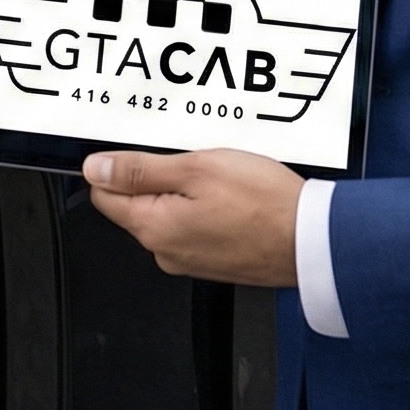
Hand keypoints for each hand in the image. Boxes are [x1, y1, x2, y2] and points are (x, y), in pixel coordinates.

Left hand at [85, 149, 301, 284]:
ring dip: (181, 191)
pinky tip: (227, 196)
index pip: (103, 195)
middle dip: (152, 176)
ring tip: (214, 176)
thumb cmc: (264, 205)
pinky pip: (192, 227)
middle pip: (134, 204)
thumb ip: (139, 169)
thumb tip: (95, 169)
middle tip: (188, 158)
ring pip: (166, 214)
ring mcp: (190, 260)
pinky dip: (202, 208)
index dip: (114, 165)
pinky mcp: (214, 261)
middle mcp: (166, 251)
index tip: (137, 148)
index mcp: (153, 228)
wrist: (313, 241)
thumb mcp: (196, 168)